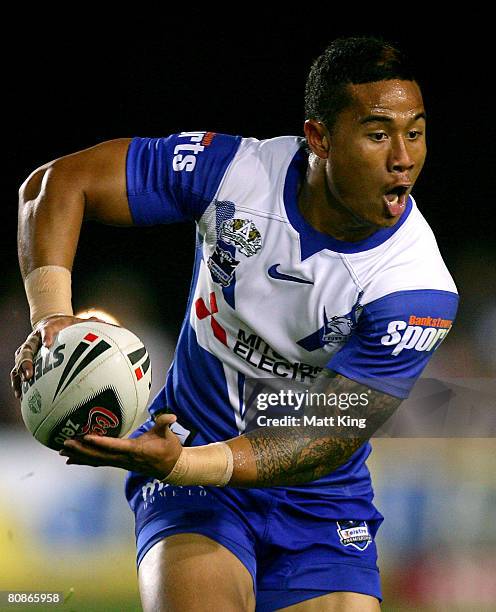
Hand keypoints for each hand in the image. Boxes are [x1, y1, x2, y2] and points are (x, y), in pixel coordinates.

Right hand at [10, 314, 106, 398]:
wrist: (51, 322)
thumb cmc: (67, 325)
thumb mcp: (78, 322)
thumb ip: (92, 324)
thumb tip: (110, 325)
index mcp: (49, 328)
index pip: (46, 330)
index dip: (46, 336)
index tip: (47, 344)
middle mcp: (35, 339)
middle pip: (26, 349)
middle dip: (26, 361)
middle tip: (29, 374)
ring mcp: (29, 349)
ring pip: (20, 361)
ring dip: (20, 372)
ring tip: (24, 386)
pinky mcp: (26, 359)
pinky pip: (18, 371)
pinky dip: (18, 382)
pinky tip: (21, 396)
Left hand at [59, 413, 182, 476]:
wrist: (171, 468)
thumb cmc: (169, 449)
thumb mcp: (168, 435)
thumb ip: (165, 423)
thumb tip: (171, 416)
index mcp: (135, 450)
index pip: (114, 446)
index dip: (100, 442)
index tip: (86, 437)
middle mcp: (125, 458)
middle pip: (100, 455)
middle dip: (81, 450)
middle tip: (65, 443)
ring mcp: (121, 462)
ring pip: (97, 460)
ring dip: (79, 456)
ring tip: (62, 451)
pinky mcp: (119, 463)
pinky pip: (99, 462)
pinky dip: (85, 461)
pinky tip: (72, 459)